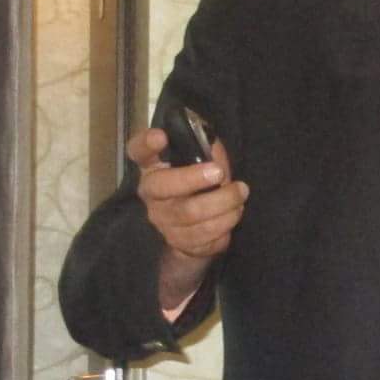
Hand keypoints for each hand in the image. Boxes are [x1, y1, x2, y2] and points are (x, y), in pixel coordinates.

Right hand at [128, 125, 246, 309]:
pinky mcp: (179, 243)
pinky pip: (205, 235)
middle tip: (219, 173)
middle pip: (162, 186)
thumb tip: (214, 145)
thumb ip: (207, 150)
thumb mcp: (204, 163)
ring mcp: (163, 221)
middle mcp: (152, 195)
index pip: (139, 152)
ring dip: (223, 202)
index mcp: (154, 168)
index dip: (146, 144)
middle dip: (194, 178)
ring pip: (190, 214)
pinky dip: (226, 223)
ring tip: (240, 193)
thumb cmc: (201, 187)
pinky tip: (234, 213)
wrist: (196, 232)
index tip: (161, 136)